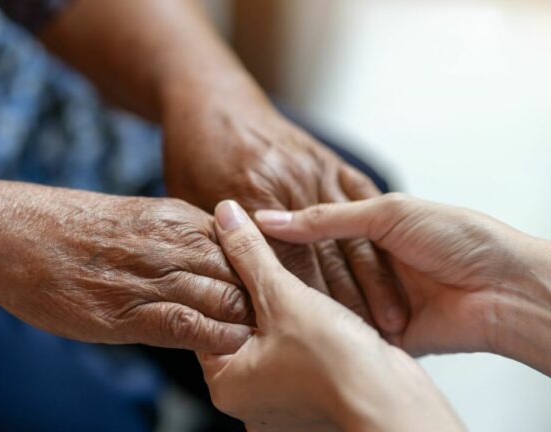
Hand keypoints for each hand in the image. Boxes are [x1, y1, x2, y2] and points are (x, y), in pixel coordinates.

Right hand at [0, 186, 252, 352]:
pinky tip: (224, 350)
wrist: (16, 235)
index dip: (262, 273)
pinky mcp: (128, 312)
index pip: (244, 246)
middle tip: (278, 326)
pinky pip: (189, 326)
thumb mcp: (135, 218)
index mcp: (178, 218)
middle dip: (264, 301)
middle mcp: (173, 243)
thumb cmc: (71, 229)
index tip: (271, 294)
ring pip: (226, 299)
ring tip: (260, 344)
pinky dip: (214, 340)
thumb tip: (208, 264)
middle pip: (244, 274)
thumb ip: (176, 238)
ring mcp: (152, 276)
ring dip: (245, 324)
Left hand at [162, 96, 406, 335]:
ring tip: (394, 326)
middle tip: (368, 348)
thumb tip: (225, 296)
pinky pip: (363, 209)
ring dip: (374, 284)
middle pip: (320, 257)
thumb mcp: (192, 205)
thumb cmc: (195, 156)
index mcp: (251, 196)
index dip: (306, 311)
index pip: (283, 266)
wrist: (212, 100)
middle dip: (346, 307)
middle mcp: (286, 183)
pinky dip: (378, 243)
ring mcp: (313, 171)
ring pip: (348, 237)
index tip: (324, 348)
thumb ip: (215, 246)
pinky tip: (393, 273)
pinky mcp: (332, 164)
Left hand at [198, 200, 461, 431]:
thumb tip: (225, 216)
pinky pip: (298, 354)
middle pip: (241, 329)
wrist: (394, 404)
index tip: (234, 252)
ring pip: (272, 340)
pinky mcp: (313, 397)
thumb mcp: (283, 297)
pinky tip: (316, 311)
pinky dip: (304, 332)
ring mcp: (281, 402)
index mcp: (226, 383)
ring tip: (292, 284)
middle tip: (264, 264)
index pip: (209, 319)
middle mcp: (248, 399)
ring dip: (282, 311)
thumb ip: (250, 254)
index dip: (222, 281)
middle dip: (255, 297)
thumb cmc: (337, 365)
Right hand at [255, 193, 550, 362]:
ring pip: (328, 301)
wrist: (504, 289)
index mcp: (373, 227)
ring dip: (308, 300)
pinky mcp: (383, 334)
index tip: (248, 235)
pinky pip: (347, 331)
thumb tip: (272, 219)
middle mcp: (370, 263)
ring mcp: (375, 300)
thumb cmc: (462, 238)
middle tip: (249, 273)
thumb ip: (327, 218)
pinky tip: (302, 323)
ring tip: (269, 299)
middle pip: (317, 268)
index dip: (283, 233)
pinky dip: (330, 328)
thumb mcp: (388, 213)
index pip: (314, 229)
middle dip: (290, 271)